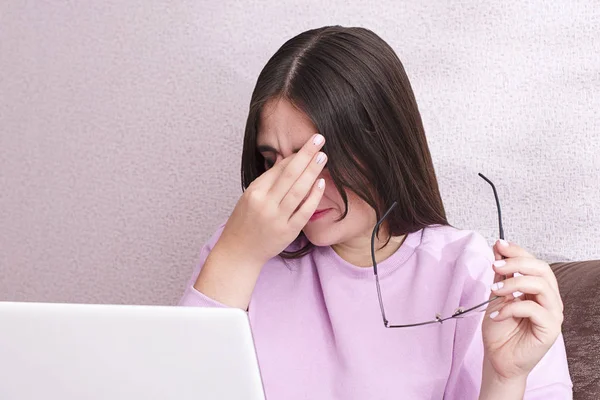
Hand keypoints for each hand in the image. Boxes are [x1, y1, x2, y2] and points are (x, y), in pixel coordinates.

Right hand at [216, 133, 327, 263]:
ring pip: (298, 190)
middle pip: (290, 174)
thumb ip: (268, 182)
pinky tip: (321, 183)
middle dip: (306, 154)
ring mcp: (276, 218)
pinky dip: (313, 197)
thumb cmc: (245, 223)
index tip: (309, 144)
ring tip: (323, 156)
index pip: (278, 169)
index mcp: (254, 192)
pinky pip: (303, 212)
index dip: (295, 155)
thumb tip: (287, 161)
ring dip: (312, 171)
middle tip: (319, 139)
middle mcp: (264, 203)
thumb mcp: (250, 198)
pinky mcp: (287, 232)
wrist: (238, 253)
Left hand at [481, 240, 563, 382]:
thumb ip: (501, 274)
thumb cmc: (500, 329)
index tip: (499, 245)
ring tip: (494, 291)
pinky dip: (511, 307)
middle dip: (517, 263)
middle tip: (495, 265)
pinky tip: (497, 315)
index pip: (535, 262)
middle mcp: (550, 299)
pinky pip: (533, 309)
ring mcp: (553, 313)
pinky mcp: (550, 329)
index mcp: (539, 289)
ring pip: (540, 286)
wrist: (497, 358)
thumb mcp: (497, 295)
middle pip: (542, 269)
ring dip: (513, 284)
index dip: (518, 251)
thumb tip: (498, 248)